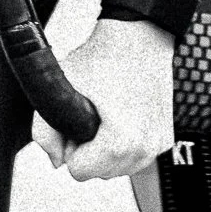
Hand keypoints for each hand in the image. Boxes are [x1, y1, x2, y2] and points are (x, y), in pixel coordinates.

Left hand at [30, 15, 176, 182]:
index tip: (79, 120)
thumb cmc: (104, 57)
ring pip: (118, 169)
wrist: (139, 38)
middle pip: (99, 173)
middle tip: (92, 114)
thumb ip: (45, 131)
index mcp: (121, 142)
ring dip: (106, 150)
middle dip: (88, 149)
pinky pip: (135, 157)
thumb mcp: (63, 89)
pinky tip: (121, 118)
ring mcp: (158, 144)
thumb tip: (56, 160)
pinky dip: (124, 145)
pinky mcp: (165, 138)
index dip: (71, 145)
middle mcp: (145, 148)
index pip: (79, 171)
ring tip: (107, 115)